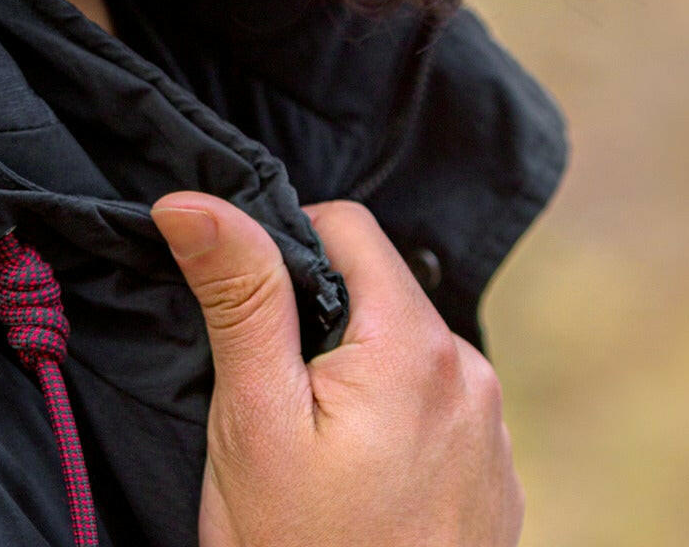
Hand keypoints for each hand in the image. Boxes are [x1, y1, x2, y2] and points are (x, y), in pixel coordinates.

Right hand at [151, 194, 522, 546]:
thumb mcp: (253, 419)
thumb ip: (239, 294)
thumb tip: (192, 198)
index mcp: (418, 347)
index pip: (347, 226)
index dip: (283, 248)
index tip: (247, 316)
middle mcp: (473, 379)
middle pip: (377, 291)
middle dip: (317, 322)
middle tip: (270, 402)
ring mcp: (494, 438)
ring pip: (402, 353)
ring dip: (354, 375)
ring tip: (311, 456)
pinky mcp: (495, 486)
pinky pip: (433, 413)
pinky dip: (389, 426)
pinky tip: (354, 491)